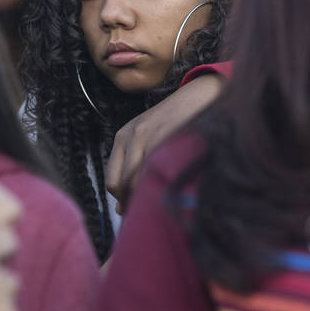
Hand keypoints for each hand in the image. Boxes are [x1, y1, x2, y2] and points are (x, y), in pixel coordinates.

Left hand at [106, 72, 223, 213]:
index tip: (137, 210)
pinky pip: (157, 171)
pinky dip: (162, 186)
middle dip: (134, 203)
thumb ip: (133, 167)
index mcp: (122, 137)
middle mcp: (130, 136)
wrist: (197, 97)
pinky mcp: (165, 136)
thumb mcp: (147, 138)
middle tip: (152, 213)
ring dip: (148, 198)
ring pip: (138, 181)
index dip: (123, 200)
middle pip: (123, 184)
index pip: (112, 181)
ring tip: (163, 205)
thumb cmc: (173, 123)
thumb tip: (121, 209)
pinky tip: (173, 190)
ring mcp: (147, 136)